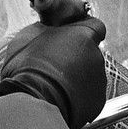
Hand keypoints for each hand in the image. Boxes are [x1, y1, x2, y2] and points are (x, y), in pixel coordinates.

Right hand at [0, 0, 106, 128]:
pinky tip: (60, 98)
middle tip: (56, 64)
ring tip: (55, 84)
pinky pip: (88, 96)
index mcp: (83, 35)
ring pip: (90, 75)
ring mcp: (99, 80)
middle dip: (77, 57)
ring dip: (77, 77)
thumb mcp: (28, 36)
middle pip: (90, 52)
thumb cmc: (29, 68)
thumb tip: (44, 29)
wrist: (33, 103)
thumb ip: (45, 29)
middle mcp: (96, 55)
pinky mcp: (97, 102)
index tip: (72, 37)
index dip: (83, 31)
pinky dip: (78, 97)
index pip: (95, 26)